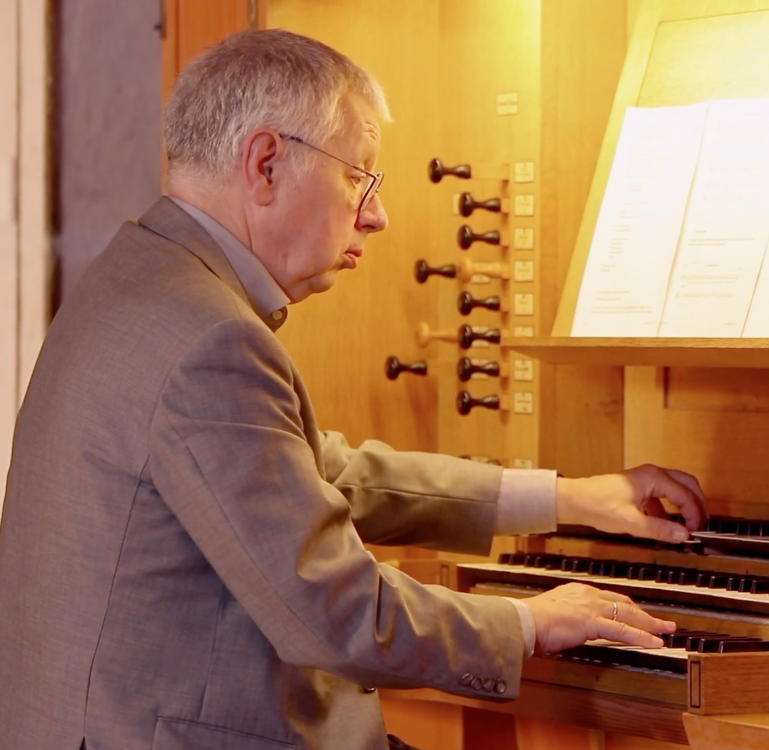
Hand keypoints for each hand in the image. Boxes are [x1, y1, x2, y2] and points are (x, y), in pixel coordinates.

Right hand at [525, 582, 674, 654]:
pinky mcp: (592, 622)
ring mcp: (591, 607)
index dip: (628, 607)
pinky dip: (642, 636)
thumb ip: (568, 616)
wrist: (524, 621)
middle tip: (662, 622)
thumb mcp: (553, 613)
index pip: (609, 598)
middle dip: (645, 614)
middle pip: (624, 603)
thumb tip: (572, 626)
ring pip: (628, 615)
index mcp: (578, 591)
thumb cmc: (532, 620)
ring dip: (650, 624)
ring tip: (666, 631)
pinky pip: (623, 630)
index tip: (639, 614)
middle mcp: (587, 595)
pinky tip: (654, 642)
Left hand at [556, 464, 706, 543]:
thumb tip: (684, 535)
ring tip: (688, 525)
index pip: (685, 494)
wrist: (574, 500)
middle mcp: (651, 475)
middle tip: (703, 523)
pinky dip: (668, 509)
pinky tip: (665, 525)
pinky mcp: (637, 489)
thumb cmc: (597, 505)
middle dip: (698, 503)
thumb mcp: (631, 521)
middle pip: (686, 484)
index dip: (695, 513)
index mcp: (653, 478)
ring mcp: (644, 480)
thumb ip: (659, 529)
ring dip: (684, 505)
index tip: (697, 531)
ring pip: (675, 489)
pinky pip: (661, 496)